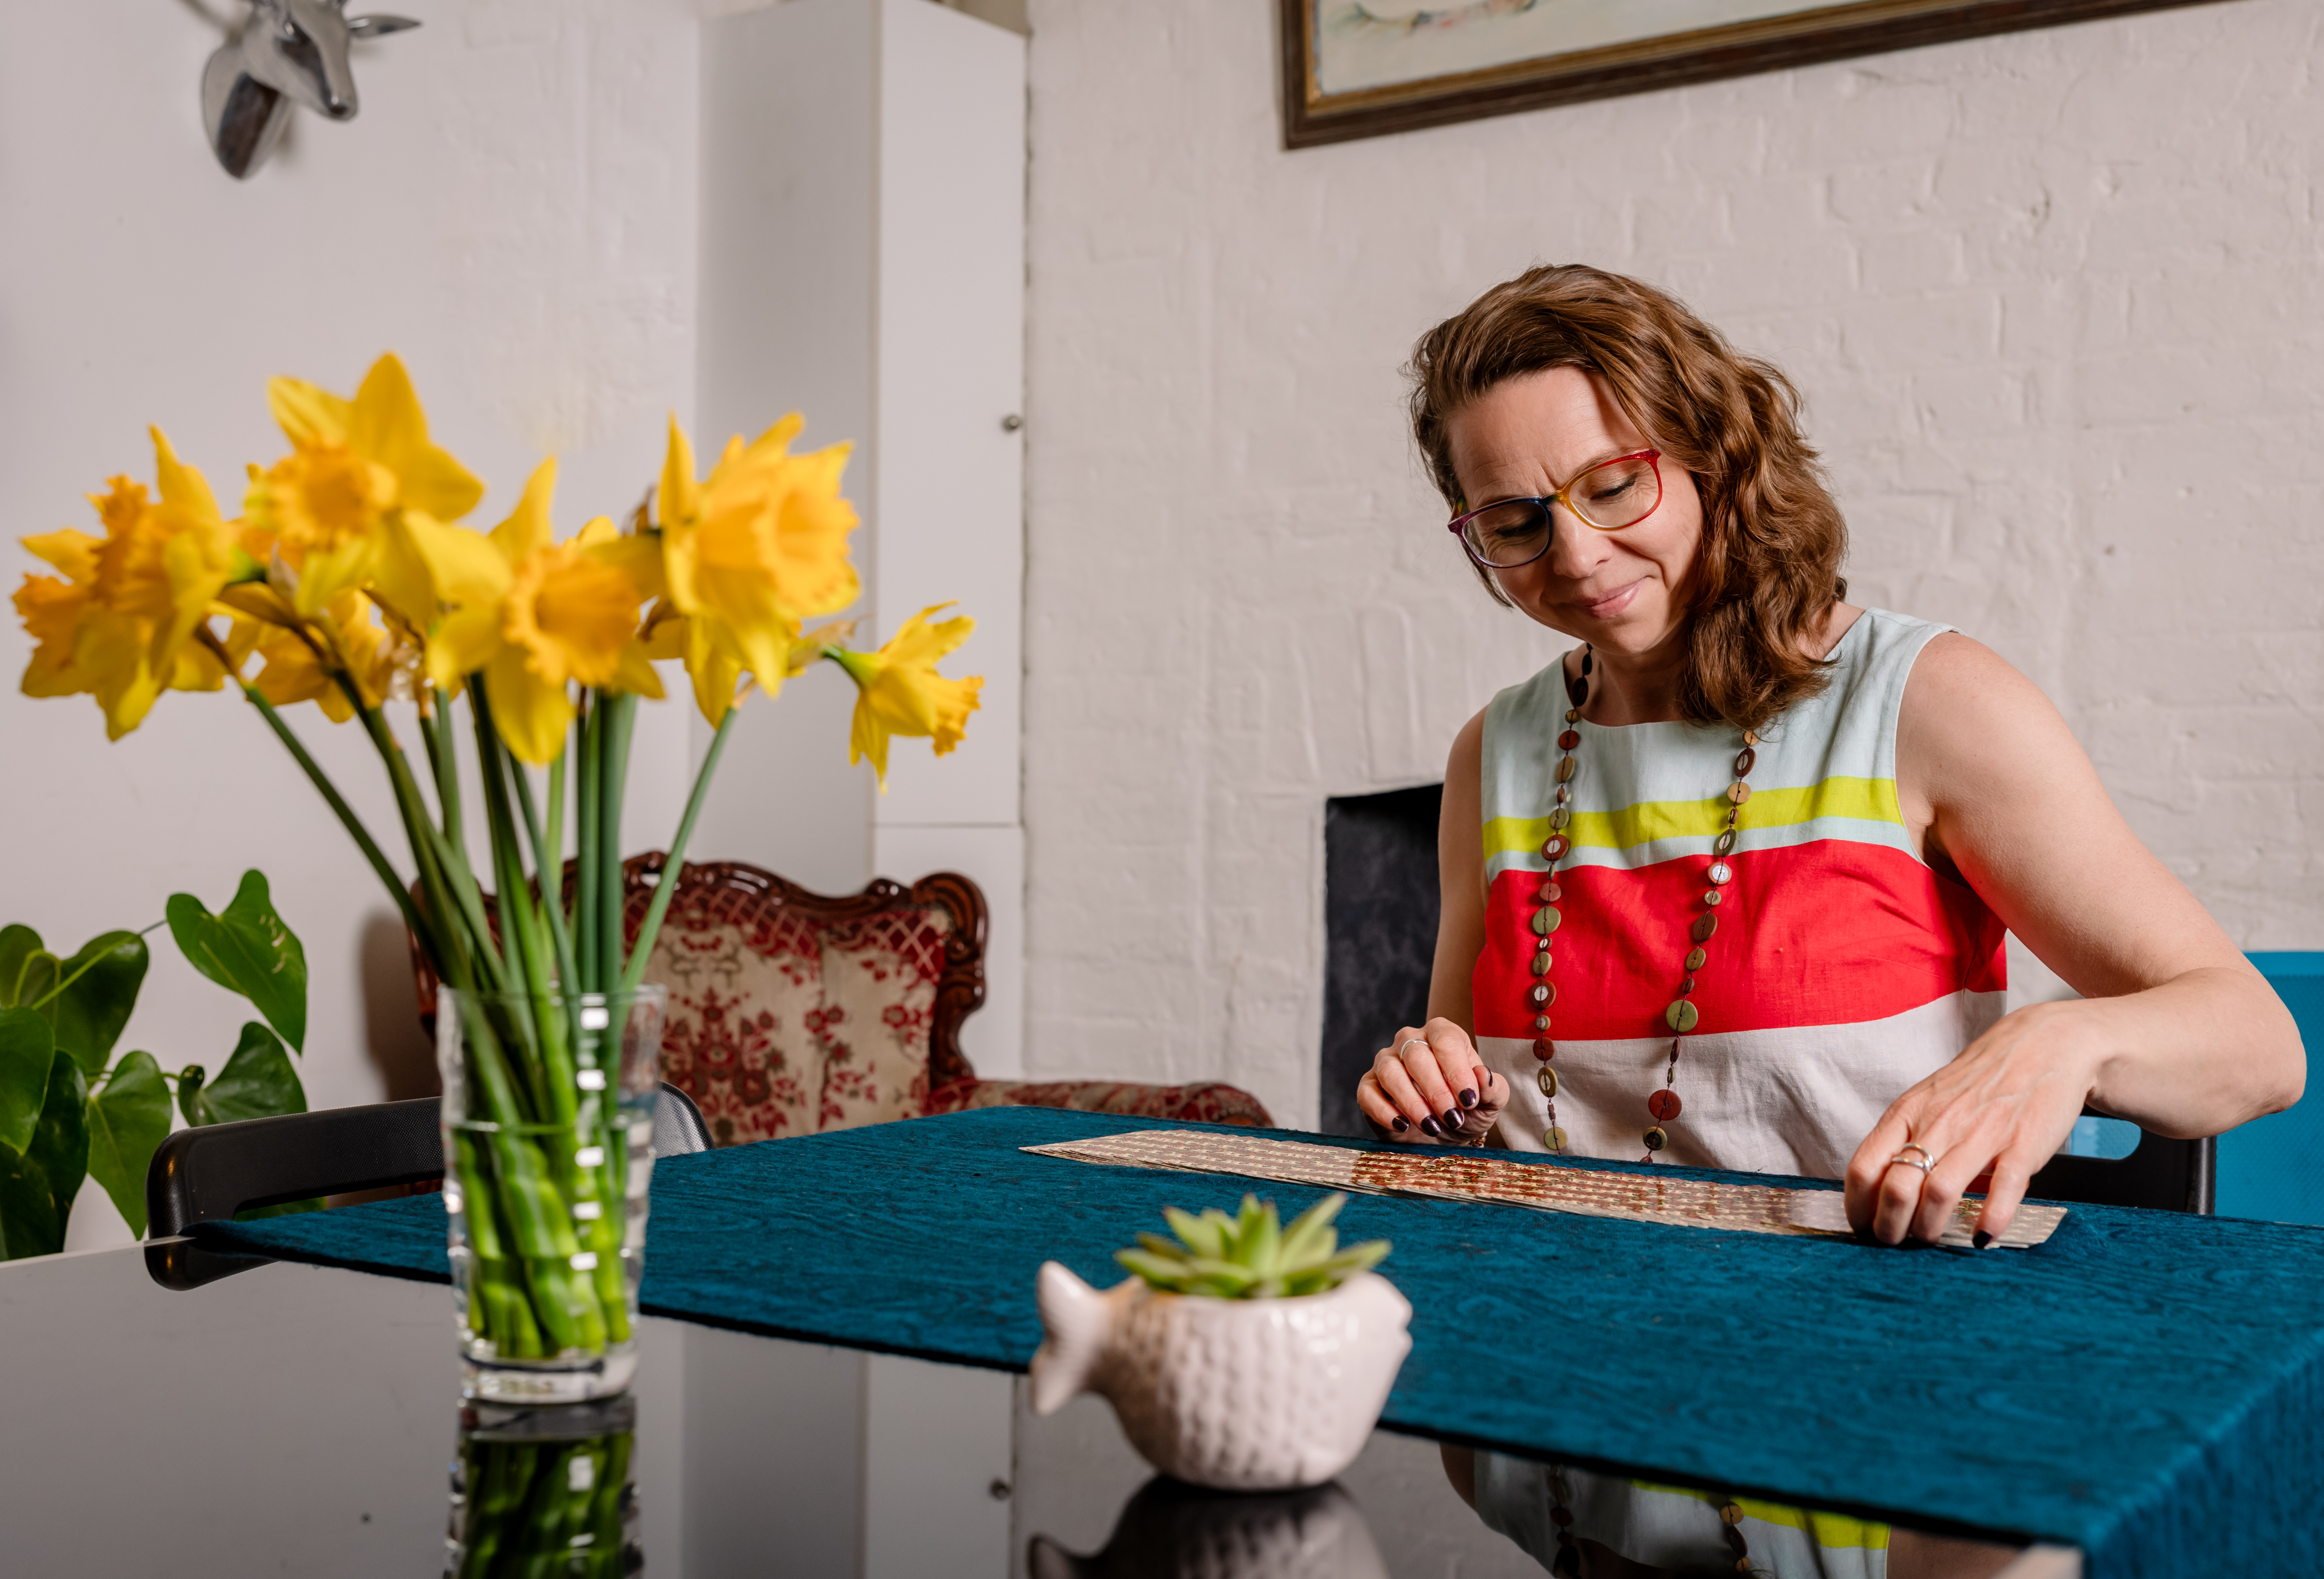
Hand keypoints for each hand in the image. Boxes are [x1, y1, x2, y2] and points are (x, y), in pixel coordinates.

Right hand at [1356, 1018, 1505, 1143]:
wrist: (1445, 1135)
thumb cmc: (1467, 1110)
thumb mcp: (1489, 1103)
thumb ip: (1493, 1088)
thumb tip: (1484, 1075)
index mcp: (1442, 1034)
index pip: (1445, 1040)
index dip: (1457, 1070)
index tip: (1469, 1101)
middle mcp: (1410, 1041)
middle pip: (1416, 1055)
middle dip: (1436, 1091)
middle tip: (1452, 1118)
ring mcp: (1386, 1062)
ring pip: (1390, 1071)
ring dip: (1412, 1103)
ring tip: (1431, 1127)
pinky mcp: (1369, 1086)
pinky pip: (1367, 1093)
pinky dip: (1384, 1111)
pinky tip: (1403, 1126)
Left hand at [1844, 1000, 2098, 1244]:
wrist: (2044, 1046)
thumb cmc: (1979, 1082)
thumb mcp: (1928, 1101)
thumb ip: (1905, 1139)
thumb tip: (1880, 1191)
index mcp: (1908, 1112)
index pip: (1864, 1166)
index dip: (1857, 1206)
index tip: (1863, 1227)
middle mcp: (1940, 1122)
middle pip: (1896, 1187)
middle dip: (1889, 1227)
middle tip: (1895, 1243)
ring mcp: (1982, 1133)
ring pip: (1940, 1191)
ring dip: (1929, 1228)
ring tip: (1931, 1240)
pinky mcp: (2023, 1144)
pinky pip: (2003, 1188)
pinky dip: (1990, 1219)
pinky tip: (1982, 1236)